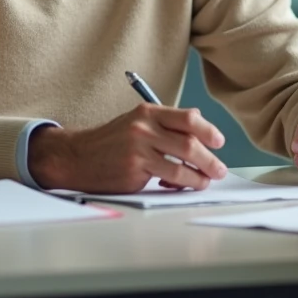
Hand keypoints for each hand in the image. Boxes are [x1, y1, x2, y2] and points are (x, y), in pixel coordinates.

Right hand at [28, 104, 227, 192]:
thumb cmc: (111, 141)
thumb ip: (166, 124)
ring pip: (181, 164)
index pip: (187, 118)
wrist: (78, 157)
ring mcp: (139, 150)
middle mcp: (144, 128)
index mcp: (148, 112)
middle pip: (189, 143)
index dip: (208, 130)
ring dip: (199, 176)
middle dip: (210, 159)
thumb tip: (199, 128)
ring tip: (206, 181)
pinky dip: (181, 184)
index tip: (219, 141)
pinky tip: (182, 185)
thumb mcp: (137, 122)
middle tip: (219, 169)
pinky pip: (167, 179)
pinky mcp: (134, 171)